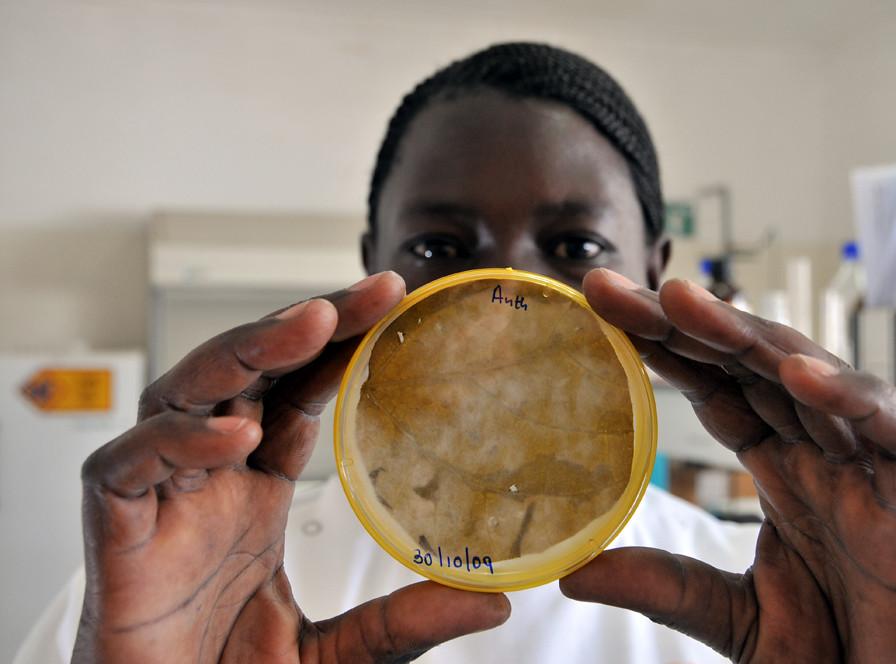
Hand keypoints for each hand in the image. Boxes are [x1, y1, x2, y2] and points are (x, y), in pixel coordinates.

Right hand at [74, 272, 509, 662]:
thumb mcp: (337, 653)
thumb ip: (401, 621)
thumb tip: (493, 599)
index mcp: (253, 494)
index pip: (294, 396)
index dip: (336, 348)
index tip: (393, 306)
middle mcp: (207, 482)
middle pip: (245, 374)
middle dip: (301, 325)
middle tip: (369, 292)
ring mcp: (159, 501)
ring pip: (184, 394)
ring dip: (244, 352)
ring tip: (308, 325)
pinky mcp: (114, 533)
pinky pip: (130, 465)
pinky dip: (177, 439)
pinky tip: (235, 431)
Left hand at [561, 269, 895, 662]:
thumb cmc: (832, 653)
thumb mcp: (731, 616)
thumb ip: (664, 586)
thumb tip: (573, 573)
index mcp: (778, 465)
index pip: (711, 386)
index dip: (659, 346)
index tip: (599, 312)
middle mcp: (816, 448)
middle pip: (744, 364)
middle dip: (678, 321)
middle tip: (606, 287)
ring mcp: (864, 460)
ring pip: (804, 374)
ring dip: (743, 334)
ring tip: (677, 300)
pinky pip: (888, 425)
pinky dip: (848, 396)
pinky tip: (796, 373)